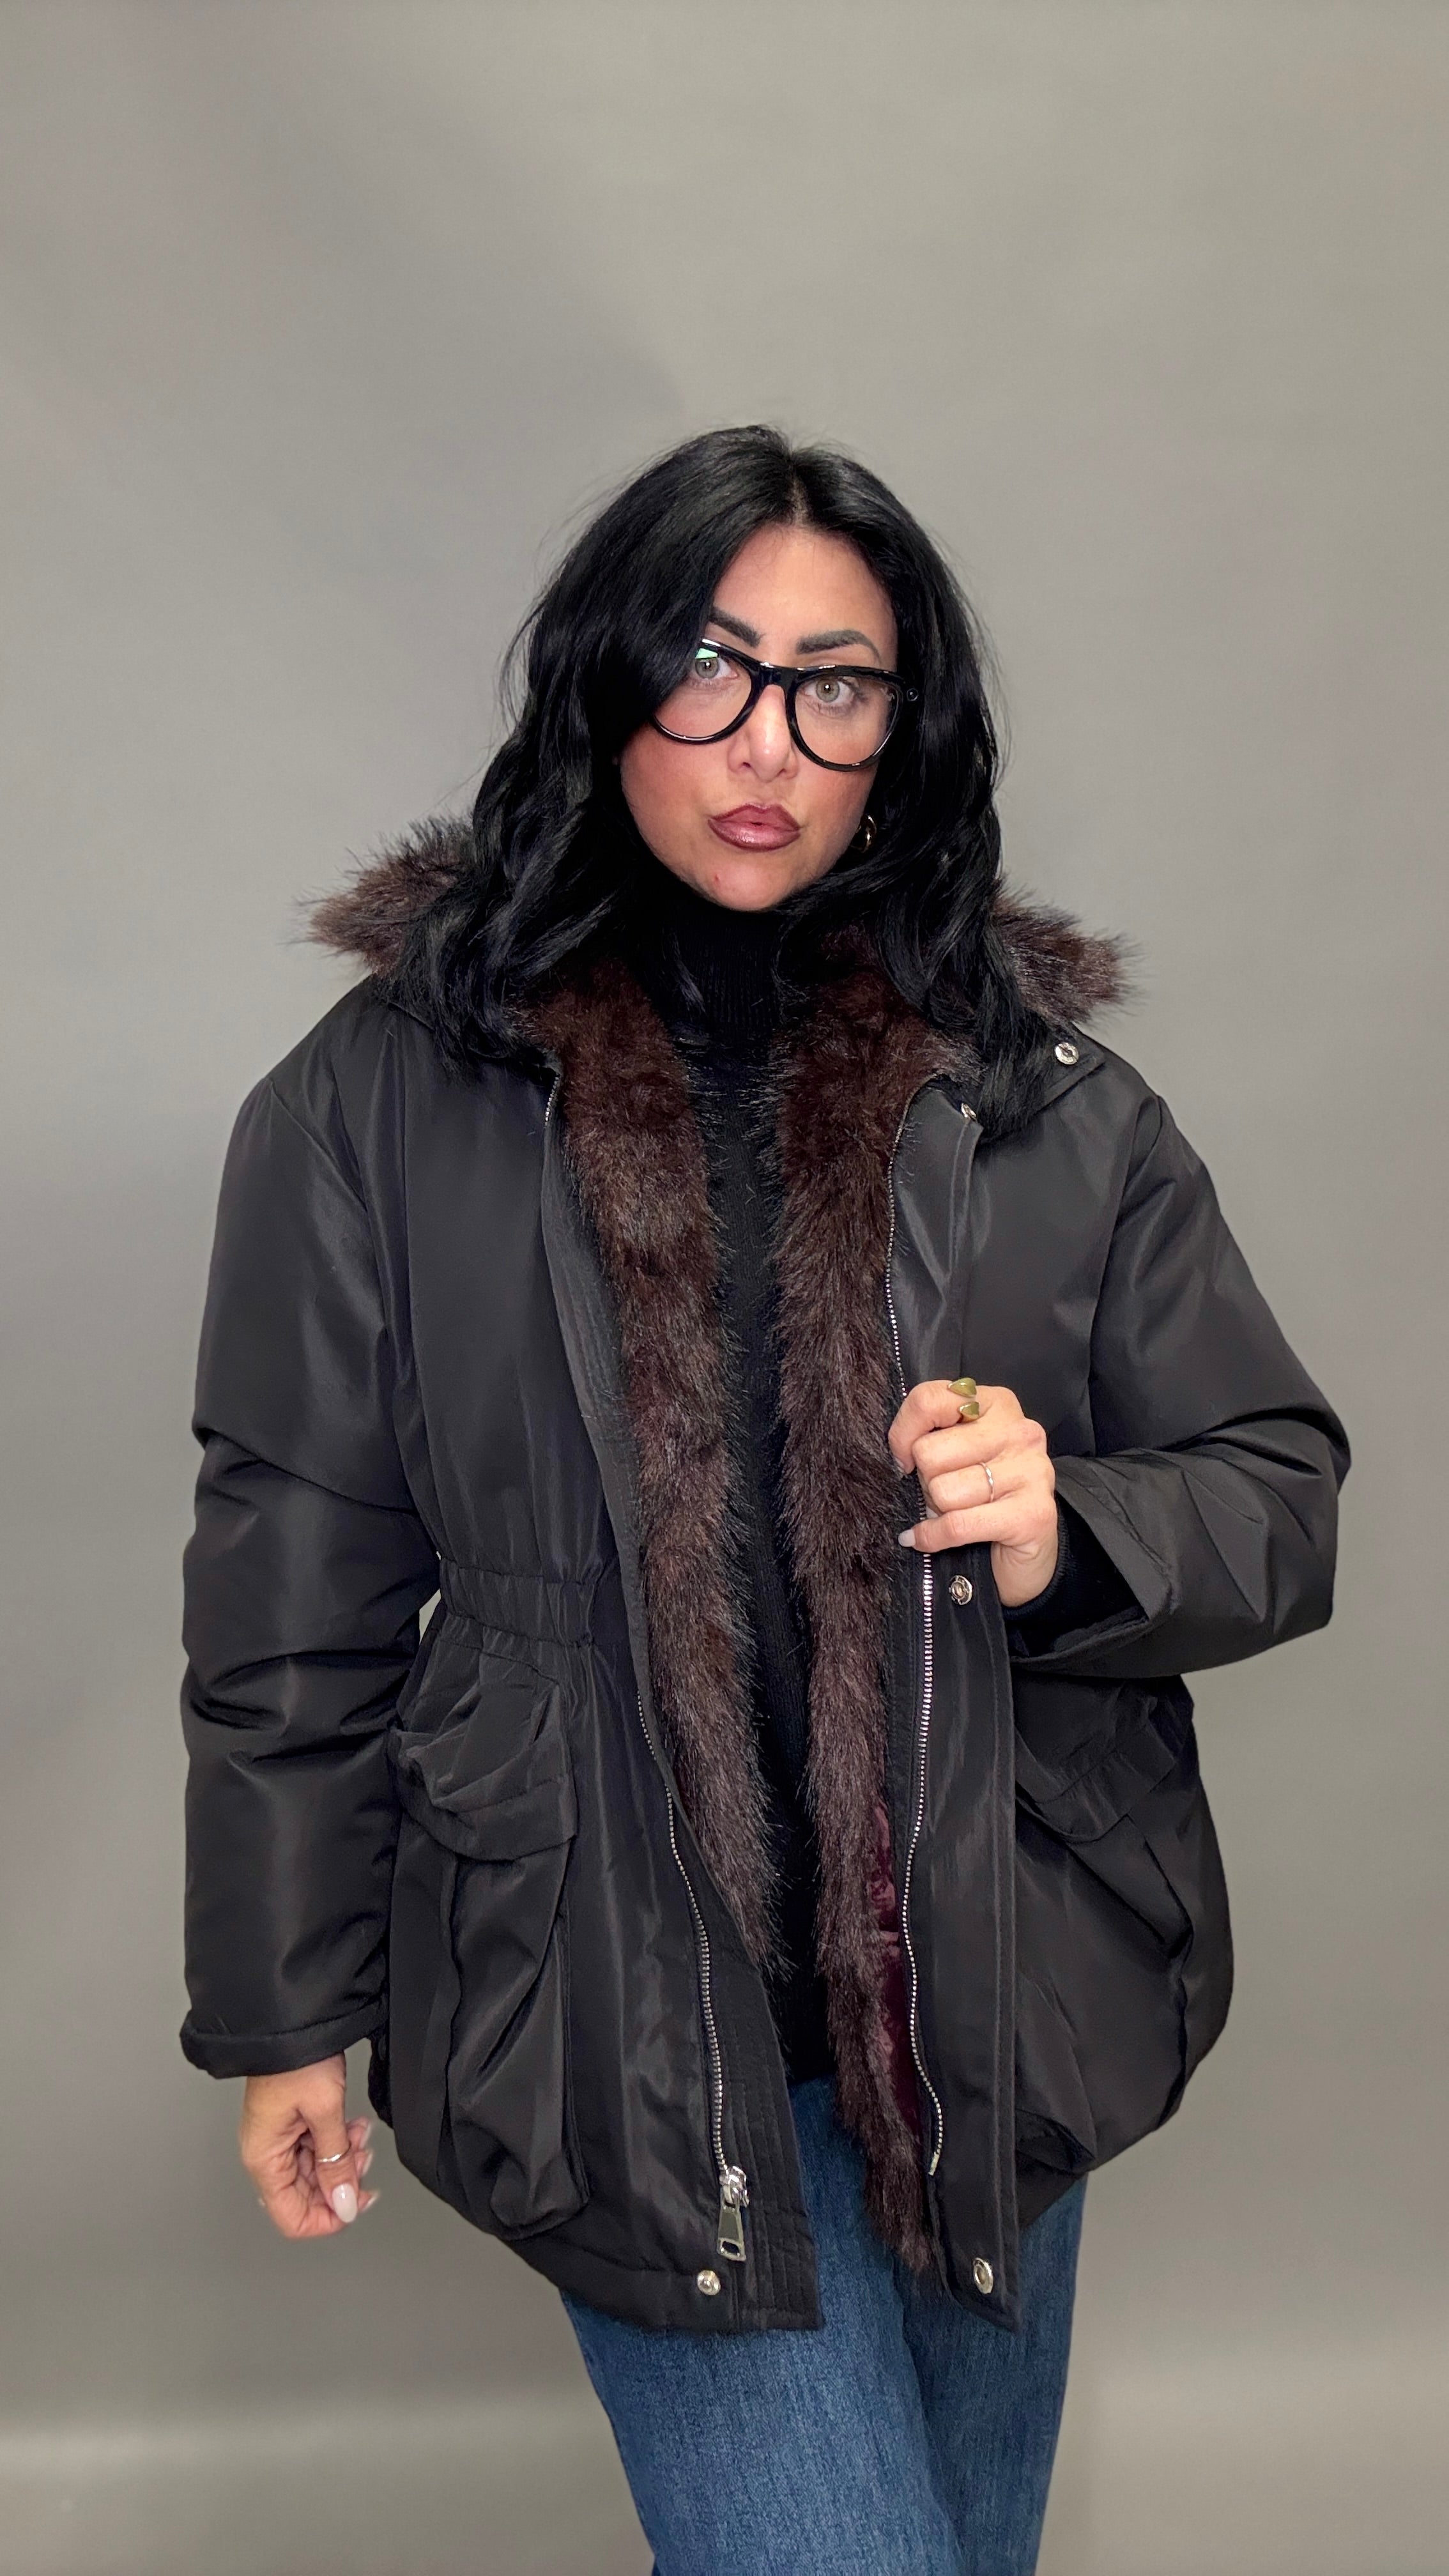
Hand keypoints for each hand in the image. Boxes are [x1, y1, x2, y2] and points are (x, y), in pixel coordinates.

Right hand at [240, 2054, 377, 2238]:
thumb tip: (344, 2204)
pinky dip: (338, 2140)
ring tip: (358, 2133)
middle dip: (341, 2180)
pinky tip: (352, 2124)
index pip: (291, 2218)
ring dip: (343, 2157)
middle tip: (363, 2158)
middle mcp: (267, 2154)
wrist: (289, 2022)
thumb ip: (335, 2162)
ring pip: (316, 2171)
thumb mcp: (324, 2112)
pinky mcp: (291, 2124)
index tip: (356, 2203)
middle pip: (307, 2196)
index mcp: (265, 2159)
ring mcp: (279, 2139)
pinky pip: (317, 2148)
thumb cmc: (296, 2059)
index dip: (327, 2219)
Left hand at [888, 1378, 1059, 1610]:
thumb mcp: (956, 1450)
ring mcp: (1030, 1471)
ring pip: (943, 1491)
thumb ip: (928, 1436)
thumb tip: (898, 1458)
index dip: (903, 1435)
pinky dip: (933, 1537)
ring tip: (955, 1512)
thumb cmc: (982, 1492)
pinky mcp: (1031, 1514)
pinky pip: (957, 1525)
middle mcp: (1018, 1431)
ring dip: (937, 1511)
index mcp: (996, 1404)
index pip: (928, 1401)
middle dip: (926, 1482)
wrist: (1027, 1544)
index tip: (905, 1459)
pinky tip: (929, 1538)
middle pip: (930, 1453)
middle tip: (943, 1492)